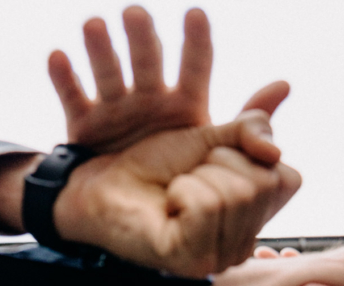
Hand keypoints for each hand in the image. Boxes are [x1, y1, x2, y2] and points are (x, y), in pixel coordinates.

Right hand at [49, 5, 290, 152]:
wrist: (130, 209)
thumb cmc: (177, 176)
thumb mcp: (213, 148)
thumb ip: (248, 124)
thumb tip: (285, 83)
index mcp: (184, 106)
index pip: (195, 67)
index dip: (196, 43)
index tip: (196, 15)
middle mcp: (150, 101)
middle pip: (149, 63)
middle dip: (144, 39)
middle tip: (137, 15)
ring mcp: (116, 111)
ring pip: (110, 75)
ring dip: (103, 50)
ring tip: (97, 26)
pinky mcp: (85, 125)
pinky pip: (74, 100)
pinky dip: (66, 79)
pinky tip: (58, 57)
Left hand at [53, 111, 300, 276]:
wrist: (101, 182)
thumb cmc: (153, 165)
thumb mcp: (210, 137)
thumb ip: (251, 127)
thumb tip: (283, 98)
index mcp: (254, 219)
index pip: (288, 179)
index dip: (250, 153)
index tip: (212, 160)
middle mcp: (243, 246)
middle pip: (263, 184)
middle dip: (218, 163)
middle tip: (187, 178)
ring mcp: (220, 259)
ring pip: (237, 194)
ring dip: (196, 178)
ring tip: (175, 193)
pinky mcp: (191, 261)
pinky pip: (208, 207)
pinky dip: (182, 193)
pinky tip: (167, 207)